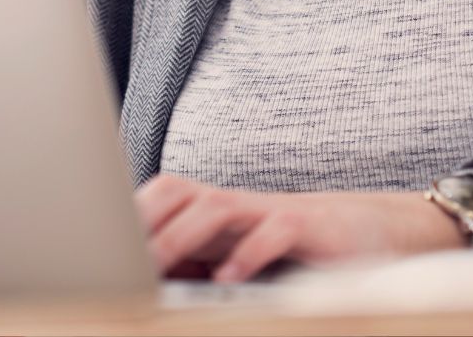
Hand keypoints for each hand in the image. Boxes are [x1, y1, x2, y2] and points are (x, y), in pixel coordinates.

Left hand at [134, 173, 467, 282]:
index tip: (100, 242)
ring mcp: (272, 211)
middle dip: (147, 221)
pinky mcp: (310, 227)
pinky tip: (231, 279)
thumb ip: (202, 262)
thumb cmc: (296, 245)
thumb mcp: (241, 254)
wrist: (373, 230)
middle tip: (120, 257)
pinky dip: (250, 253)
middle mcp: (239, 204)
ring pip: (218, 207)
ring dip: (184, 235)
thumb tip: (153, 280)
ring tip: (159, 265)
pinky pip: (276, 230)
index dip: (132, 212)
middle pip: (180, 192)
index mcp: (218, 209)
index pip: (164, 194)